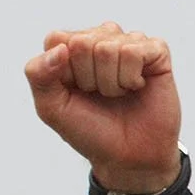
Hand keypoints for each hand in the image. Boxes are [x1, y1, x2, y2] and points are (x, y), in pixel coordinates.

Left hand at [24, 22, 181, 194]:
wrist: (127, 155)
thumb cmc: (89, 130)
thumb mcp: (52, 109)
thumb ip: (39, 76)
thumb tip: (59, 49)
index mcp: (70, 50)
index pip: (56, 39)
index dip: (62, 71)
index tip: (72, 91)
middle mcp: (99, 39)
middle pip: (82, 42)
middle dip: (86, 78)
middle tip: (97, 95)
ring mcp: (128, 42)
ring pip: (108, 47)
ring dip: (109, 82)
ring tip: (116, 94)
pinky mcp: (155, 49)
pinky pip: (135, 51)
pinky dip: (130, 78)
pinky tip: (135, 87)